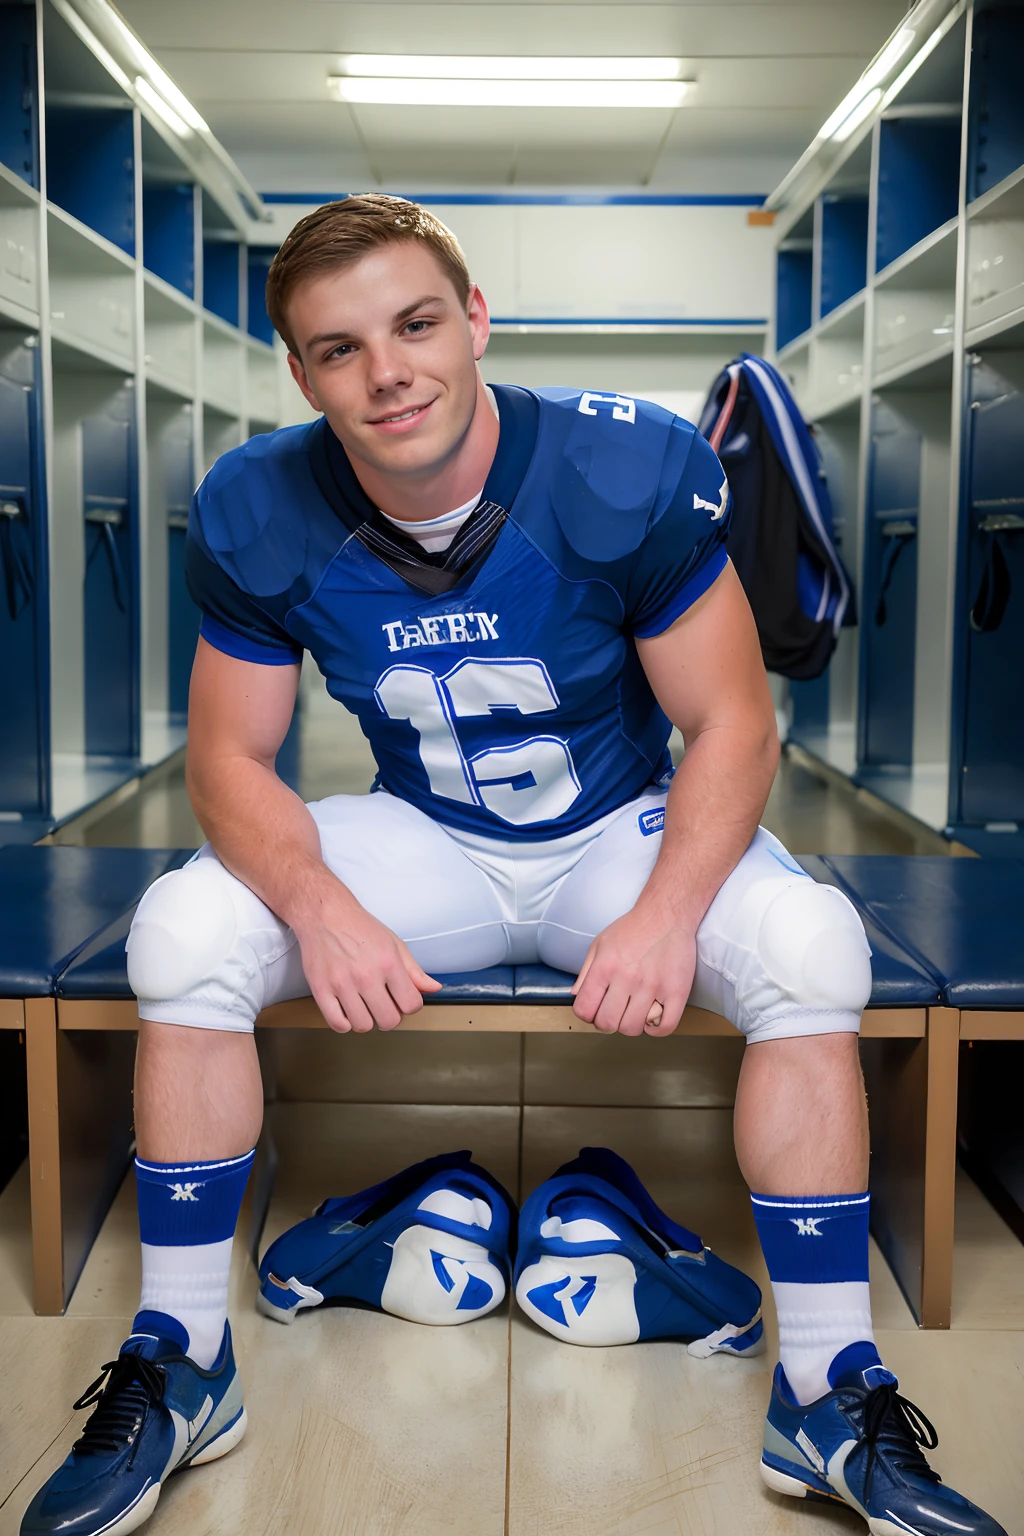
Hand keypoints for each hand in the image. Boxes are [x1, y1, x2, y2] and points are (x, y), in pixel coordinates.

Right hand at [290, 882, 440, 1033]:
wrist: (324, 914)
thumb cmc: (359, 927)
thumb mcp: (394, 944)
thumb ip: (414, 970)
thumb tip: (433, 988)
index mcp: (389, 963)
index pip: (411, 1005)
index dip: (409, 1005)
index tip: (401, 999)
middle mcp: (366, 976)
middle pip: (389, 1021)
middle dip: (390, 1016)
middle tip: (382, 1004)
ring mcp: (342, 984)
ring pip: (363, 1026)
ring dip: (366, 1020)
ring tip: (363, 1006)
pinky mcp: (321, 990)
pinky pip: (337, 1024)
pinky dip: (344, 1023)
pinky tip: (346, 1011)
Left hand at [570, 905, 696, 1036]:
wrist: (667, 914)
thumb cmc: (633, 928)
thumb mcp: (600, 944)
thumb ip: (586, 972)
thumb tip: (576, 995)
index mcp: (604, 967)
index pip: (584, 1010)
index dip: (587, 1015)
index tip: (595, 1010)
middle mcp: (626, 978)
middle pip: (607, 1024)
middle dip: (607, 1023)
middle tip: (615, 1012)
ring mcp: (652, 987)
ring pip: (633, 1028)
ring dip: (631, 1025)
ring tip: (635, 1012)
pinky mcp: (676, 991)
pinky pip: (664, 1027)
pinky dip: (655, 1029)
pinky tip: (653, 1018)